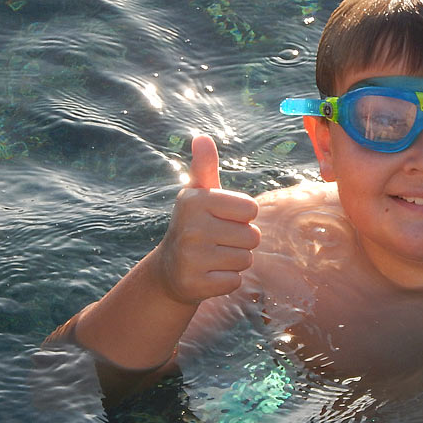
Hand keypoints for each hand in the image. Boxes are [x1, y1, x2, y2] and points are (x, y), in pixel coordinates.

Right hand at [154, 134, 260, 303]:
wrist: (170, 270)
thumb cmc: (194, 225)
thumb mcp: (199, 195)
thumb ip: (205, 166)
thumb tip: (202, 137)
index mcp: (196, 200)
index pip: (252, 208)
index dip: (242, 216)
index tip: (220, 219)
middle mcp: (191, 227)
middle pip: (252, 236)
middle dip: (240, 242)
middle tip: (216, 242)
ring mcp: (191, 258)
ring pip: (246, 260)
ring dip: (234, 261)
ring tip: (212, 257)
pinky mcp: (195, 285)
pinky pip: (235, 282)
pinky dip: (226, 280)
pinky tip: (208, 274)